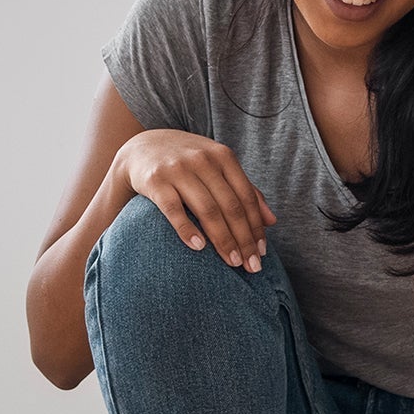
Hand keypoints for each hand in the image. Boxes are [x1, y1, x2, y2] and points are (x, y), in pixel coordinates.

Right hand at [114, 130, 276, 270]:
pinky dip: (186, 229)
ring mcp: (178, 169)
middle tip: (251, 266)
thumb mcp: (217, 168)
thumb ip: (244, 190)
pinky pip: (173, 208)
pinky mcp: (155, 180)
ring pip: (207, 209)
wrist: (142, 147)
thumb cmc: (188, 164)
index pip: (246, 198)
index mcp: (223, 157)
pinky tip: (198, 247)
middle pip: (230, 206)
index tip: (262, 254)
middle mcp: (203, 160)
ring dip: (223, 239)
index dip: (256, 228)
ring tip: (232, 262)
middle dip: (244, 239)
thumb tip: (272, 221)